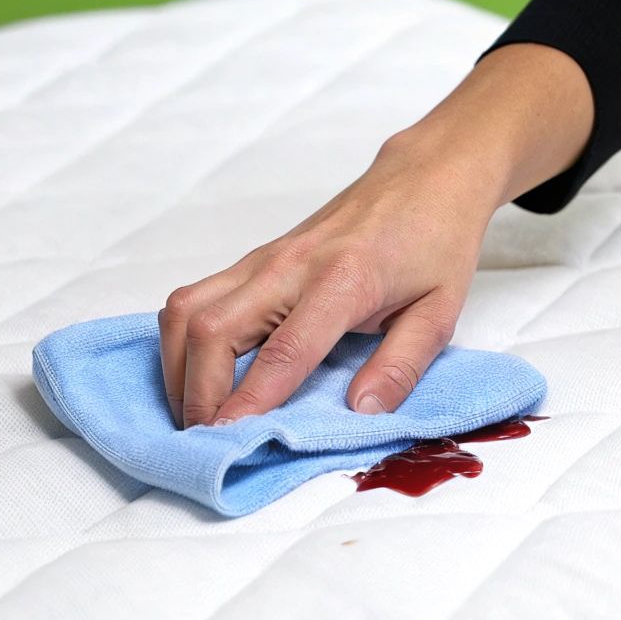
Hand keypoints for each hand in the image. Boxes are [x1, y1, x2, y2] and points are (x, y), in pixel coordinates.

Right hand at [157, 43, 593, 427]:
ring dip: (179, 367)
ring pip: (188, 310)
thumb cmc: (436, 243)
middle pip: (212, 329)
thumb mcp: (441, 310)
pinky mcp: (254, 258)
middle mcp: (291, 265)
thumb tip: (363, 412)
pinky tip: (198, 373)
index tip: (228, 441)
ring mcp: (265, 257)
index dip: (249, 400)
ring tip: (196, 412)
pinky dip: (183, 339)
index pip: (284, 350)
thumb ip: (403, 364)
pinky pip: (195, 297)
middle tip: (207, 439)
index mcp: (345, 280)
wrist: (425, 178)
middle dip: (198, 392)